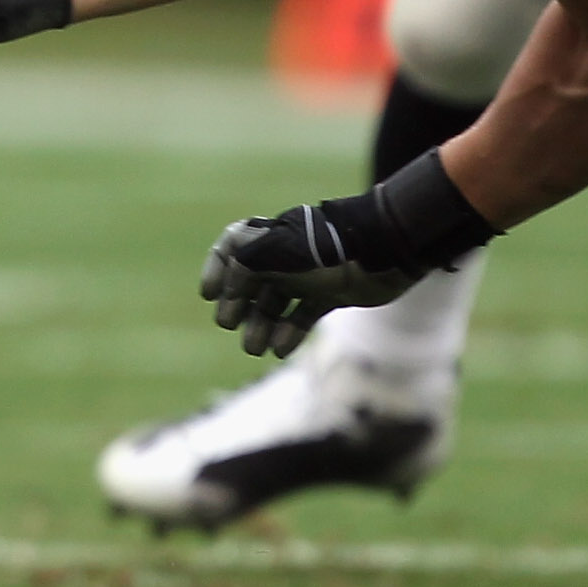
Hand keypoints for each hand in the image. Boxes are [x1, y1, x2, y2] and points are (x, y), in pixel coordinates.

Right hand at [198, 202, 420, 358]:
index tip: (208, 295)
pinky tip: (281, 349)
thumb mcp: (273, 253)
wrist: (379, 256)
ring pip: (275, 304)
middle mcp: (286, 255)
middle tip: (230, 325)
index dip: (215, 270)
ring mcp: (307, 276)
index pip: (231, 248)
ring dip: (261, 326)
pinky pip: (301, 316)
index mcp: (270, 237)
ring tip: (256, 349)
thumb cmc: (324, 251)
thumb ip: (242, 266)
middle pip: (250, 282)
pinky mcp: (328, 295)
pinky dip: (289, 333)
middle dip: (237, 306)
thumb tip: (228, 289)